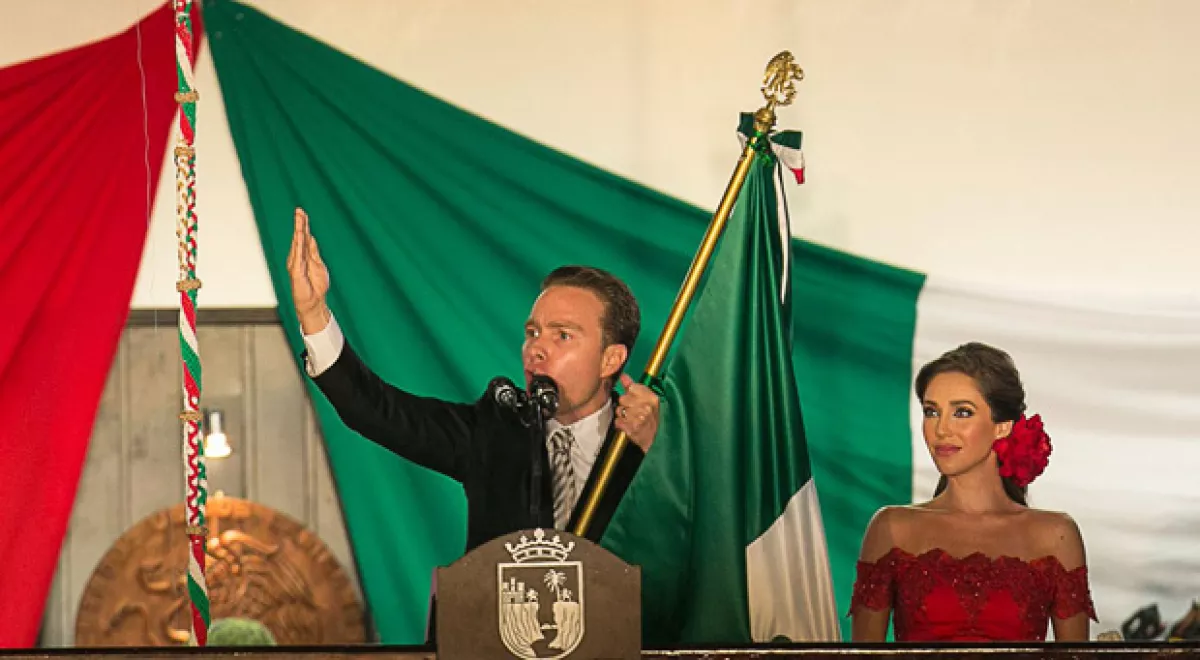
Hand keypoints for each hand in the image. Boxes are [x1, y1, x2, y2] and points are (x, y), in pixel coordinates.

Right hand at [286, 208, 330, 333]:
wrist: (313, 301)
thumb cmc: (316, 285)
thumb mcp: (317, 264)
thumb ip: (313, 251)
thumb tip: (311, 237)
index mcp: (303, 255)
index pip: (304, 237)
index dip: (303, 225)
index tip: (302, 213)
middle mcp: (297, 257)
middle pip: (299, 237)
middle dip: (299, 223)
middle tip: (299, 210)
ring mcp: (296, 263)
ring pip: (297, 243)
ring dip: (298, 230)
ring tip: (299, 218)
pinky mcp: (295, 270)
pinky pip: (298, 254)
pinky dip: (299, 244)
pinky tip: (300, 235)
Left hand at [615, 373, 659, 452]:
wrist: (656, 440)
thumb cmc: (651, 418)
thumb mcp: (648, 400)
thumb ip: (634, 386)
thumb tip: (623, 376)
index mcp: (651, 397)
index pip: (631, 388)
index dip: (630, 394)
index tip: (634, 400)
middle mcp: (646, 406)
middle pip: (622, 399)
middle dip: (625, 405)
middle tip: (633, 411)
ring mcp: (639, 418)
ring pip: (619, 410)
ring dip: (622, 416)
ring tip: (631, 419)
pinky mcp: (632, 428)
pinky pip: (617, 422)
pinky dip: (621, 425)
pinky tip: (628, 426)